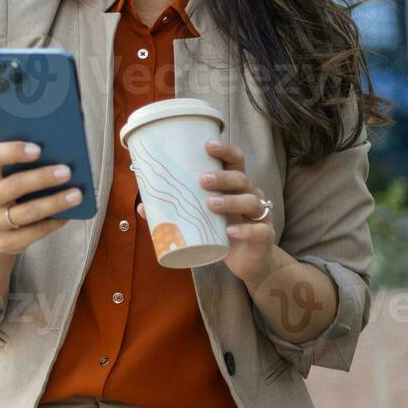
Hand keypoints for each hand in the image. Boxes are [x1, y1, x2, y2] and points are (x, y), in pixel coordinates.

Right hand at [0, 141, 83, 255]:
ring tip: (76, 194)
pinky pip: (35, 232)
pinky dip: (54, 222)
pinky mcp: (5, 242)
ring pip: (27, 212)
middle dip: (42, 178)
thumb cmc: (4, 191)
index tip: (38, 149)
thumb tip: (56, 156)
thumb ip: (20, 164)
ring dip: (55, 202)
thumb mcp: (2, 176)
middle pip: (13, 186)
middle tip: (67, 172)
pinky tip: (68, 214)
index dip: (14, 151)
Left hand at [136, 138, 274, 283]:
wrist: (249, 262)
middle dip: (222, 176)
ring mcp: (260, 215)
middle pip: (242, 178)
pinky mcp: (265, 235)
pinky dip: (245, 230)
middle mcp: (251, 195)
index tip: (208, 144)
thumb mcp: (202, 220)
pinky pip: (259, 230)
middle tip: (202, 179)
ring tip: (211, 204)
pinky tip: (230, 231)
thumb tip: (142, 207)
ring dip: (231, 201)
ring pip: (251, 201)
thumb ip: (176, 212)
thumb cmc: (223, 233)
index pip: (235, 161)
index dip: (225, 150)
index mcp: (235, 186)